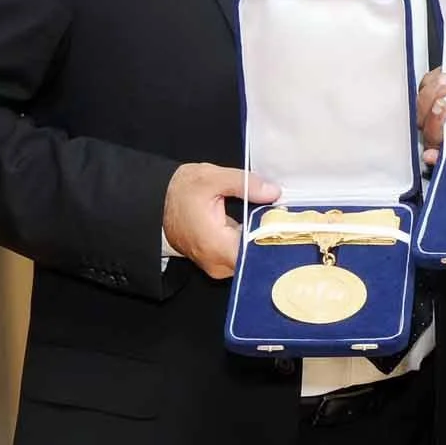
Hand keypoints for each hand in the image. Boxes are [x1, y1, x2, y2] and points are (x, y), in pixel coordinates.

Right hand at [162, 163, 279, 278]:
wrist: (157, 204)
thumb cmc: (181, 192)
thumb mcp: (212, 178)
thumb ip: (245, 183)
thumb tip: (274, 191)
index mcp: (216, 245)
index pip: (256, 255)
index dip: (275, 240)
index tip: (288, 223)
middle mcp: (218, 263)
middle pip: (257, 260)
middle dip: (273, 239)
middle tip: (287, 218)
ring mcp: (219, 267)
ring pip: (252, 259)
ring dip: (264, 241)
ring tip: (276, 220)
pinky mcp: (220, 263)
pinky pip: (244, 257)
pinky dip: (254, 243)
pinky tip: (262, 227)